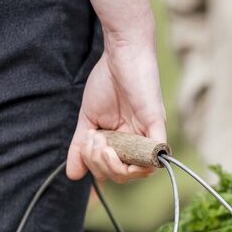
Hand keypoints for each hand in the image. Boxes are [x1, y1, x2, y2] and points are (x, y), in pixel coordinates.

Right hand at [66, 34, 166, 182]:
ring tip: (99, 141)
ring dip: (112, 164)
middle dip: (100, 164)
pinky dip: (137, 159)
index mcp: (122, 143)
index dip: (96, 167)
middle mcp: (137, 143)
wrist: (119, 55)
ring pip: (137, 171)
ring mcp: (148, 136)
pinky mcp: (157, 125)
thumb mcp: (87, 120)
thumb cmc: (106, 83)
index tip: (85, 143)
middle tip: (92, 140)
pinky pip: (155, 155)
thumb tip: (73, 175)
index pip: (112, 173)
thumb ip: (81, 146)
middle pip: (122, 175)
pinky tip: (115, 147)